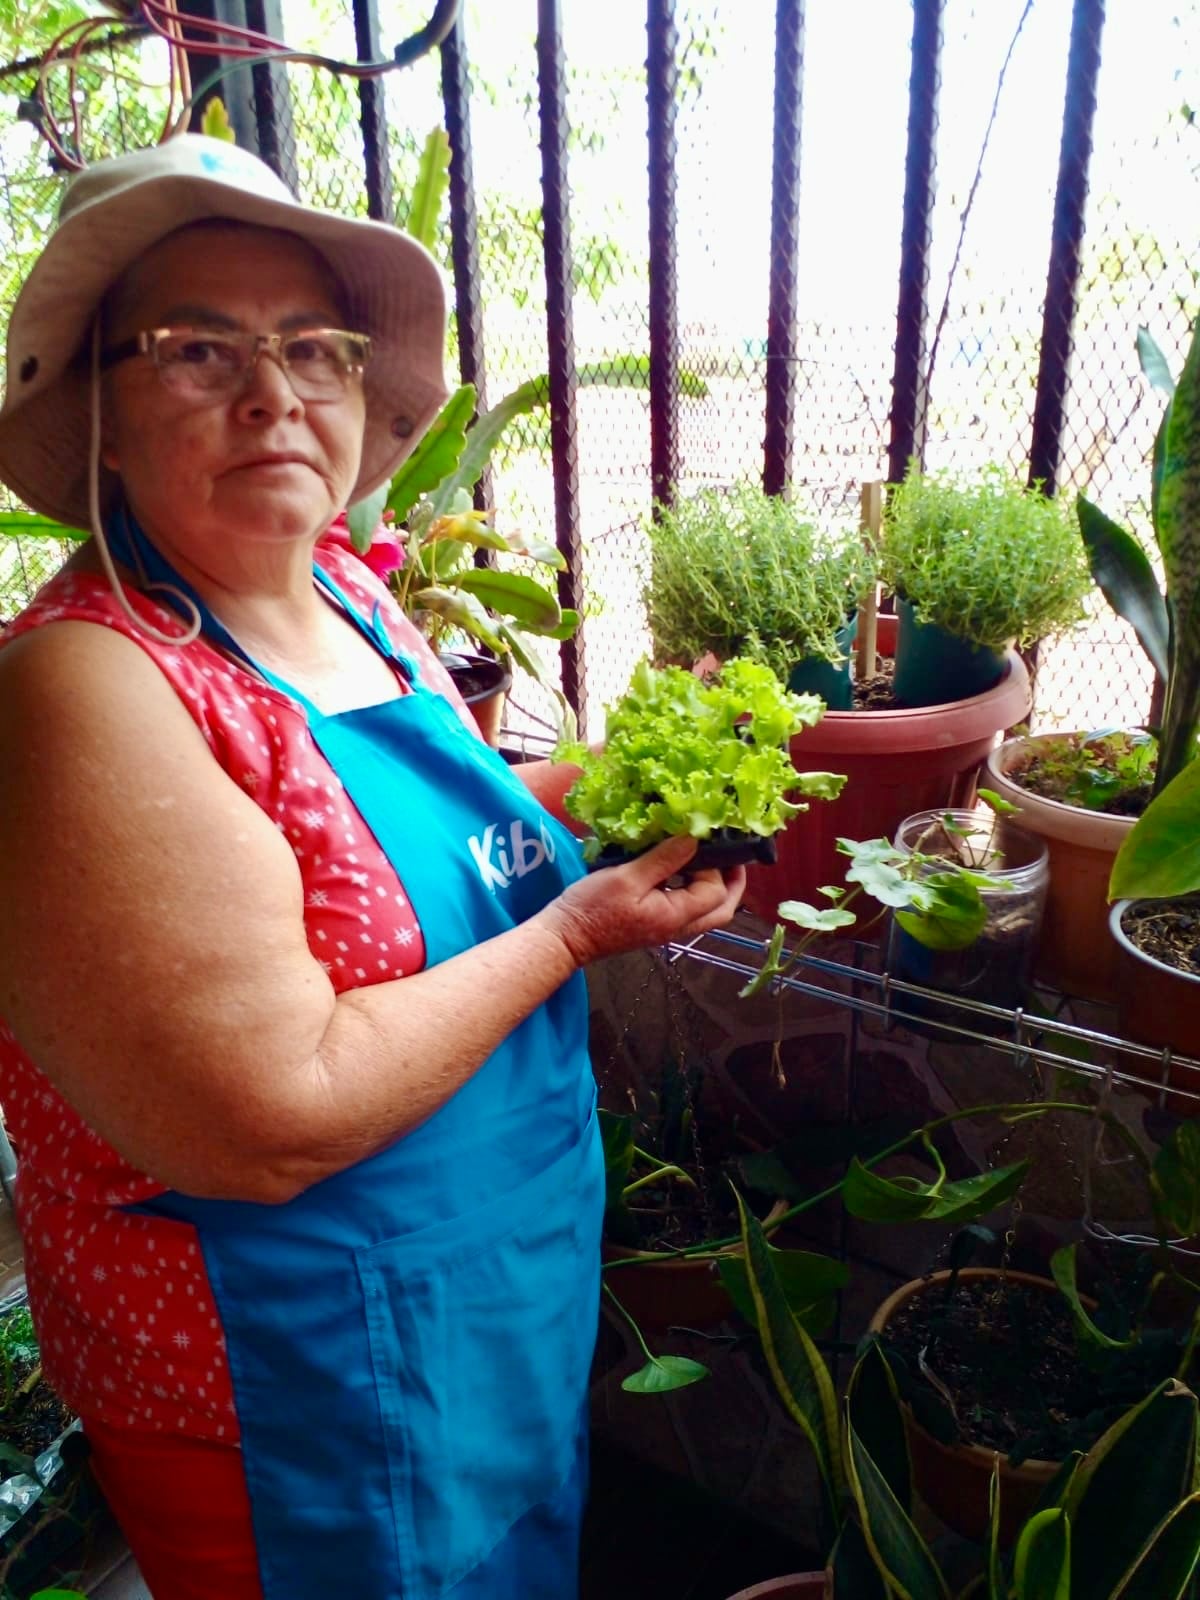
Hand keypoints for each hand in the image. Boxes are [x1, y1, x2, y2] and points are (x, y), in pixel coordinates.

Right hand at [538, 835, 745, 967]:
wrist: (566, 938)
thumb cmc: (592, 908)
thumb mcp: (627, 877)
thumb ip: (663, 859)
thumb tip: (693, 838)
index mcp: (675, 916)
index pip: (714, 892)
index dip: (714, 865)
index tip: (698, 840)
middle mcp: (677, 927)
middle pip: (722, 911)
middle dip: (733, 883)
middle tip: (734, 855)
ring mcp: (666, 928)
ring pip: (706, 912)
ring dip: (716, 887)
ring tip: (711, 858)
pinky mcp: (654, 924)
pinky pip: (687, 909)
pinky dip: (694, 890)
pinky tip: (681, 869)